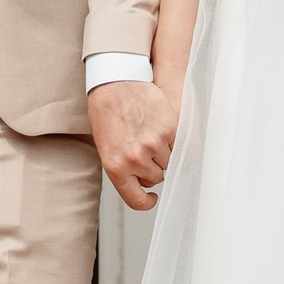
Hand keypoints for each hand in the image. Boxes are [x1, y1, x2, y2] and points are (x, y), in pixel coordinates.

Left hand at [88, 80, 174, 211]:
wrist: (115, 82)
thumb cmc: (107, 113)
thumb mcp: (106, 147)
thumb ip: (124, 168)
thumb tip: (142, 184)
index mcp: (116, 167)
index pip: (136, 200)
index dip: (146, 202)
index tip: (151, 198)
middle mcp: (135, 159)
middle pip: (156, 177)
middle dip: (152, 166)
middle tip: (143, 147)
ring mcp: (154, 144)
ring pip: (168, 161)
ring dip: (163, 152)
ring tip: (149, 133)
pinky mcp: (169, 129)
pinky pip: (177, 145)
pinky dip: (171, 139)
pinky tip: (158, 125)